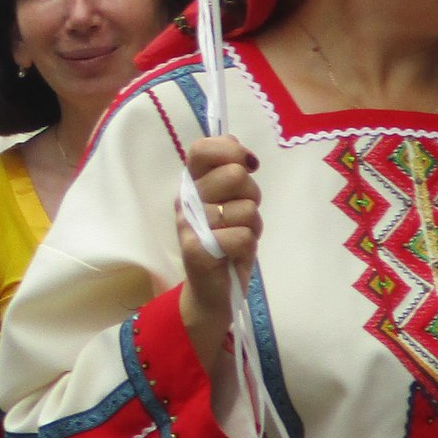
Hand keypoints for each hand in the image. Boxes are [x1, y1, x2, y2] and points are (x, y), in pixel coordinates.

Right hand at [175, 135, 258, 374]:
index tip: (247, 164)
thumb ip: (231, 171)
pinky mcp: (197, 251)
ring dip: (252, 226)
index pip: (202, 149)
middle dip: (251, 196)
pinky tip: (236, 254)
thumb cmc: (225, 242)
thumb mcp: (231, 202)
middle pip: (234, 175)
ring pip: (245, 208)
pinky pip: (243, 236)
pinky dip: (248, 246)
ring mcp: (189, 226)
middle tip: (241, 215)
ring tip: (238, 237)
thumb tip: (237, 146)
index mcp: (191, 184)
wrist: (213, 292)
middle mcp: (186, 200)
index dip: (229, 151)